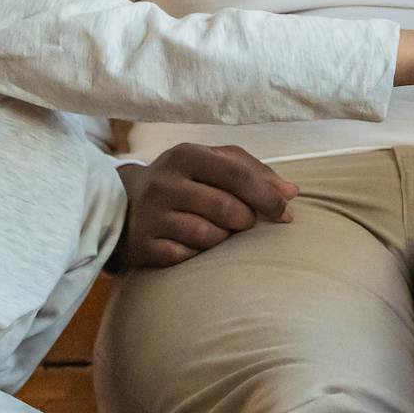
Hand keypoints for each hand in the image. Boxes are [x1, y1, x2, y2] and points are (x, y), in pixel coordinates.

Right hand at [110, 143, 297, 269]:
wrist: (120, 204)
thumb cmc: (183, 181)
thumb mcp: (211, 163)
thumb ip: (253, 171)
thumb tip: (292, 193)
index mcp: (185, 155)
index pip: (237, 175)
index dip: (267, 195)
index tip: (286, 212)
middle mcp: (164, 183)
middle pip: (227, 209)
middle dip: (246, 220)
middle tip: (243, 222)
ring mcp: (150, 216)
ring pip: (210, 236)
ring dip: (224, 238)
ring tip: (215, 230)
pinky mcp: (143, 247)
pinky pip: (188, 257)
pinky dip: (199, 255)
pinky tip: (191, 244)